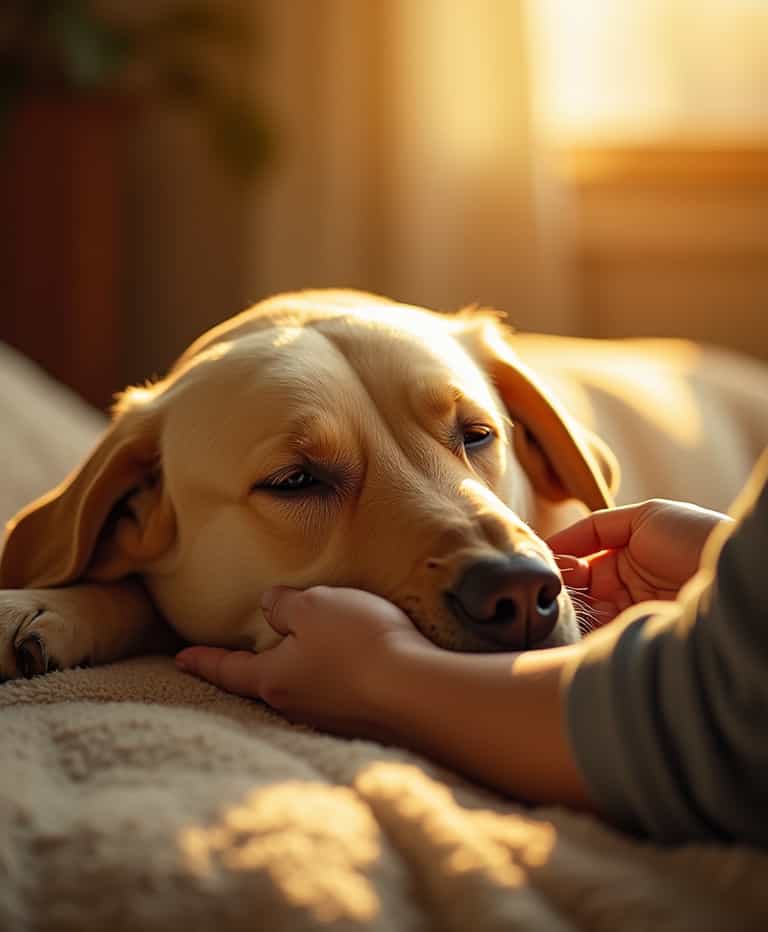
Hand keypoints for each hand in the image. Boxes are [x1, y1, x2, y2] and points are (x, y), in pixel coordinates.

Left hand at [176, 586, 432, 736]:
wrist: (415, 691)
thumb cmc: (358, 643)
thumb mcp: (315, 606)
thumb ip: (285, 604)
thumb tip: (270, 608)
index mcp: (273, 678)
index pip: (229, 668)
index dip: (204, 659)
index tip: (180, 658)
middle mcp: (294, 704)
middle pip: (265, 680)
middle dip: (255, 666)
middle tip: (243, 655)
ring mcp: (329, 717)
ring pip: (302, 687)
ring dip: (298, 669)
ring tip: (303, 651)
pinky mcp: (360, 719)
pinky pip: (335, 693)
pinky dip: (331, 677)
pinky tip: (346, 666)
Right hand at [547, 499, 729, 624]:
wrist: (733, 576)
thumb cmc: (695, 537)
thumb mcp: (645, 517)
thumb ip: (596, 528)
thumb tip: (553, 546)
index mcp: (629, 554)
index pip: (582, 561)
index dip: (562, 563)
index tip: (543, 567)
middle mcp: (629, 585)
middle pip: (582, 589)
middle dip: (563, 590)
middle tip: (547, 592)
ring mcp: (634, 613)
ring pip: (588, 614)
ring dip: (572, 612)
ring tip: (556, 610)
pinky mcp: (640, 636)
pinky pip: (603, 634)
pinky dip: (585, 632)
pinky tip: (573, 625)